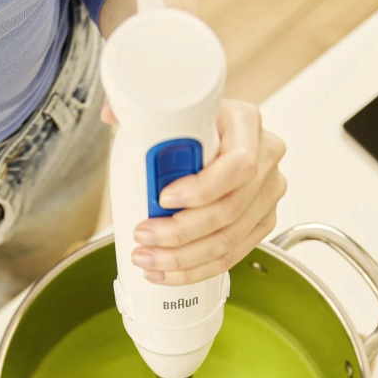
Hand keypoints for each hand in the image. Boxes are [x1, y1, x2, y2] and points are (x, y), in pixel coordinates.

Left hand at [102, 98, 287, 285]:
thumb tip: (110, 114)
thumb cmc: (194, 122)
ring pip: (230, 239)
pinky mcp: (262, 220)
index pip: (238, 163)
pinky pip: (233, 254)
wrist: (216, 133)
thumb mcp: (171, 107)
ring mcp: (267, 192)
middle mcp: (266, 157)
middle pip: (230, 209)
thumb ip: (138, 107)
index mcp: (246, 123)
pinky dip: (197, 269)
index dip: (201, 188)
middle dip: (181, 232)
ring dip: (184, 257)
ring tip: (148, 258)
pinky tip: (168, 271)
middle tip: (144, 236)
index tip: (164, 198)